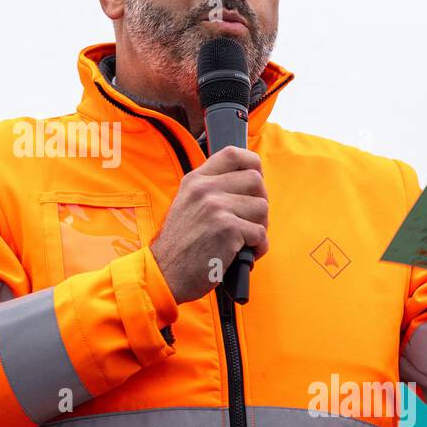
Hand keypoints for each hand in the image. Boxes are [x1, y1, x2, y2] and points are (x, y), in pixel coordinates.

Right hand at [150, 146, 268, 303]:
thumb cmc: (180, 245)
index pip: (233, 154)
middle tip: (249, 221)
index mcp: (195, 180)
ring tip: (243, 241)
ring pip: (262, 207)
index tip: (254, 182)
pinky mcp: (228, 229)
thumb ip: (210, 190)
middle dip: (259, 202)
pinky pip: (261, 233)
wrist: (165, 273)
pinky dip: (258, 248)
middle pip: (256, 180)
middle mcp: (205, 189)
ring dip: (259, 227)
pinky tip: (242, 254)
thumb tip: (248, 183)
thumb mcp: (187, 204)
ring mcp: (216, 207)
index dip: (253, 165)